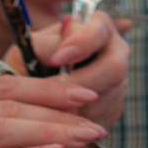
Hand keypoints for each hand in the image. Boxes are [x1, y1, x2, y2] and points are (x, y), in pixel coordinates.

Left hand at [15, 11, 127, 129]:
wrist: (29, 89)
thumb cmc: (28, 62)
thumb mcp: (30, 50)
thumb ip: (45, 46)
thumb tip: (59, 53)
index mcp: (98, 25)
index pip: (99, 33)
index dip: (80, 45)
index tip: (56, 59)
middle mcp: (116, 50)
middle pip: (114, 68)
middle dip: (81, 83)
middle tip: (51, 91)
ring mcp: (119, 80)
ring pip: (105, 98)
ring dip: (75, 105)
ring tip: (47, 104)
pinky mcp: (113, 108)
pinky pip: (100, 119)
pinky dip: (76, 122)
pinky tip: (55, 116)